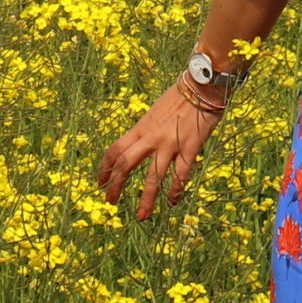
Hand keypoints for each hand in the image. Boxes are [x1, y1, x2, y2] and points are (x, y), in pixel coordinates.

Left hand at [96, 81, 222, 220]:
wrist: (202, 86)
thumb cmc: (180, 96)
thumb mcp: (156, 112)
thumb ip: (147, 129)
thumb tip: (140, 143)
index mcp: (140, 127)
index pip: (115, 149)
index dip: (104, 167)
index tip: (100, 182)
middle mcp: (151, 137)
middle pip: (125, 164)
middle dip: (115, 184)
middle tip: (110, 201)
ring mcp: (169, 143)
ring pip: (152, 176)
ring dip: (146, 198)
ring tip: (141, 216)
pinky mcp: (189, 148)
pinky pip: (180, 174)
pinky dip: (175, 190)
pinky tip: (173, 202)